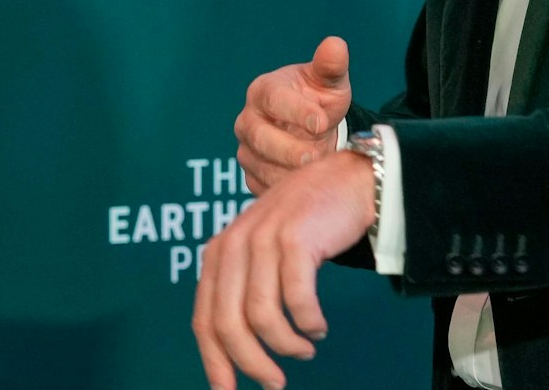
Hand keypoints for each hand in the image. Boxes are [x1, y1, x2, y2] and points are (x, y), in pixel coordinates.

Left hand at [191, 150, 375, 389]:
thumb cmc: (304, 225)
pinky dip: (309, 323)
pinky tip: (318, 327)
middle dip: (251, 363)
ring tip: (304, 350)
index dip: (214, 362)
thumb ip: (243, 288)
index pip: (204, 320)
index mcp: (218, 254)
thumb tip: (235, 350)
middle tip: (274, 384)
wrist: (345, 180)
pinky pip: (297, 300)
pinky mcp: (295, 240)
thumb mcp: (260, 252)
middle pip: (228, 324)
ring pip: (261, 317)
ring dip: (286, 345)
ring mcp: (263, 240)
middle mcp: (233, 245)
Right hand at [235, 37, 352, 193]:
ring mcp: (247, 149)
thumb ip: (331, 65)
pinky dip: (286, 187)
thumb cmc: (319, 99)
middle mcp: (248, 120)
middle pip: (260, 137)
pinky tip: (306, 184)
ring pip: (261, 165)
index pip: (274, 100)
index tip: (321, 122)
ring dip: (291, 171)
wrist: (313, 129)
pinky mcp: (252, 174)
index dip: (297, 111)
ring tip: (317, 169)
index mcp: (264, 91)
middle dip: (291, 149)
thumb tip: (335, 44)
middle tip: (318, 155)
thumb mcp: (329, 82)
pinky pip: (264, 186)